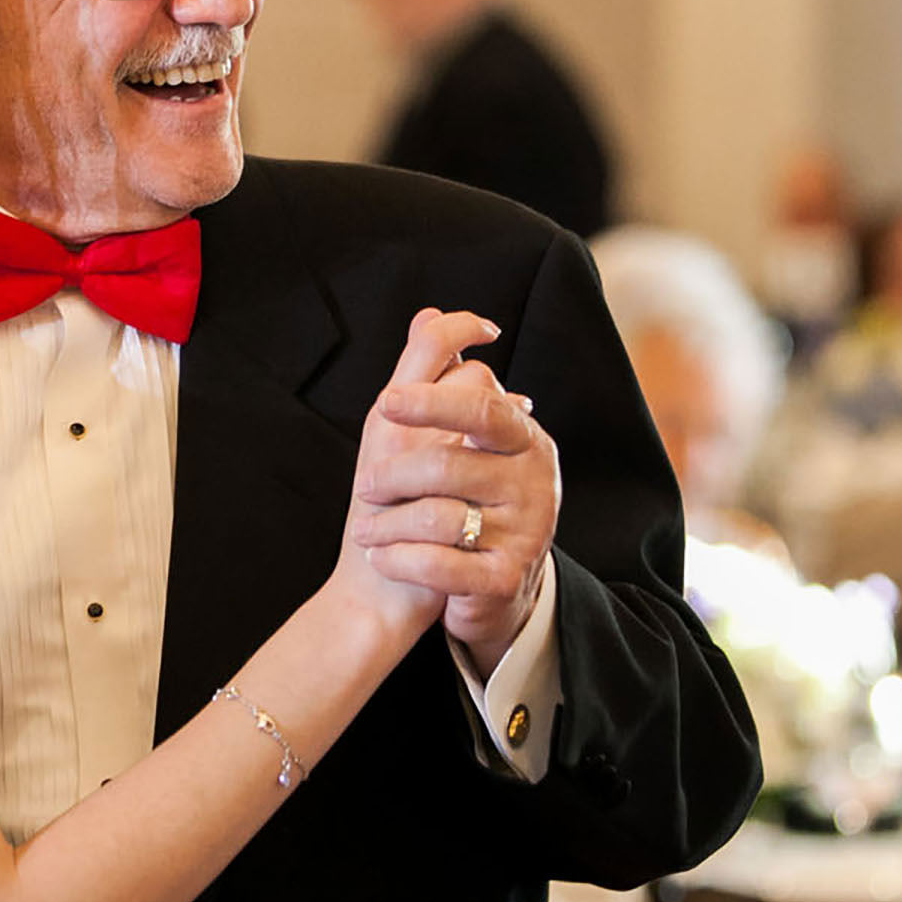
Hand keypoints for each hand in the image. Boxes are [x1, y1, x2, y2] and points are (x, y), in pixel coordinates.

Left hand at [349, 307, 561, 676]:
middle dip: (394, 476)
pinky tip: (380, 557)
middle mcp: (536, 482)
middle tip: (366, 487)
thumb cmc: (459, 498)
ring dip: (387, 525)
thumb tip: (429, 314)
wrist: (485, 587)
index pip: (482, 406)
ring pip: (439, 517)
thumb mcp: (454, 436)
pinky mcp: (507, 579)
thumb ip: (443, 376)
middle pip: (449, 464)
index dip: (431, 401)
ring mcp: (527, 533)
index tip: (387, 401)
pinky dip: (399, 560)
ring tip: (365, 531)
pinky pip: (441, 566)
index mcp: (524, 439)